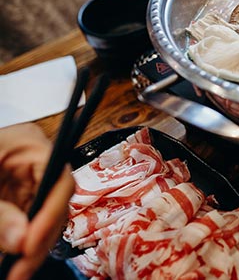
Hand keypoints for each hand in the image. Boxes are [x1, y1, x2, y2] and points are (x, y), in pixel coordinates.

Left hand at [0, 123, 74, 279]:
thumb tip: (20, 241)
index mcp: (28, 146)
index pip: (59, 180)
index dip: (51, 214)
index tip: (30, 245)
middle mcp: (32, 165)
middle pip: (51, 205)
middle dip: (37, 241)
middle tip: (19, 271)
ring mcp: (21, 184)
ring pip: (37, 221)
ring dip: (25, 250)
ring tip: (11, 272)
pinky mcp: (10, 202)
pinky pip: (19, 226)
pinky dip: (11, 246)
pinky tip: (4, 263)